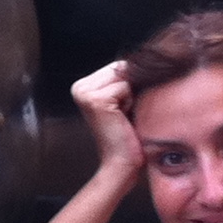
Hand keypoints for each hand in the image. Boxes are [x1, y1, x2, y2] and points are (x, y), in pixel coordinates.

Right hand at [71, 59, 143, 182]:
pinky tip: (122, 119)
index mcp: (83, 86)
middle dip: (131, 88)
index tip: (123, 109)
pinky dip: (130, 102)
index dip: (130, 84)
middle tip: (124, 114)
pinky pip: (125, 87)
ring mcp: (84, 93)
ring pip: (124, 76)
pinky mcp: (95, 100)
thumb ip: (125, 78)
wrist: (122, 163)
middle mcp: (79, 87)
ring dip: (131, 95)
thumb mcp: (125, 100)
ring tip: (123, 116)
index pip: (118, 66)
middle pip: (121, 67)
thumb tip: (143, 59)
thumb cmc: (128, 135)